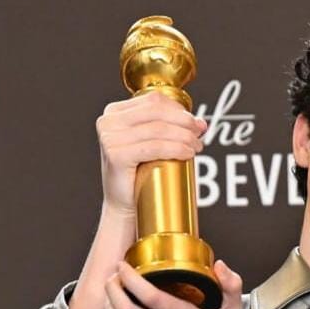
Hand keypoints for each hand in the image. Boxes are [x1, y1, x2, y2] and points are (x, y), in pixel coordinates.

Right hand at [96, 91, 206, 215]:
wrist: (124, 208)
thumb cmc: (139, 178)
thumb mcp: (152, 146)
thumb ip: (169, 130)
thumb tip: (201, 123)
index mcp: (114, 113)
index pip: (153, 100)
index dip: (179, 110)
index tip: (196, 124)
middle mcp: (108, 121)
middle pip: (157, 112)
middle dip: (184, 122)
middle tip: (200, 135)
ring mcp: (110, 138)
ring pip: (158, 130)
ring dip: (184, 137)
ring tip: (197, 147)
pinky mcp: (117, 155)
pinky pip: (154, 147)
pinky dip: (176, 148)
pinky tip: (188, 153)